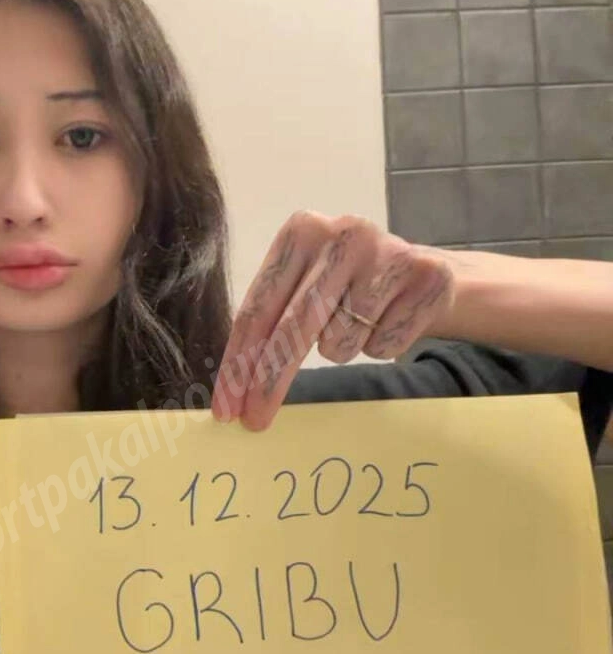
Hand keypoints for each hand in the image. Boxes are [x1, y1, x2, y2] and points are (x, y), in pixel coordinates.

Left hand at [211, 211, 455, 430]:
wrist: (427, 274)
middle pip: (292, 329)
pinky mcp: (427, 278)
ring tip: (361, 323)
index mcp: (301, 231)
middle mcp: (343, 234)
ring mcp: (389, 254)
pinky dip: (380, 347)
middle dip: (269, 383)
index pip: (257, 309)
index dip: (237, 364)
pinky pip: (383, 347)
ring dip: (342, 349)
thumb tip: (234, 389)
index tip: (225, 408)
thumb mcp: (307, 284)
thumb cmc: (350, 286)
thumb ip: (270, 319)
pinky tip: (390, 321)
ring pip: (340, 343)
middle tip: (255, 422)